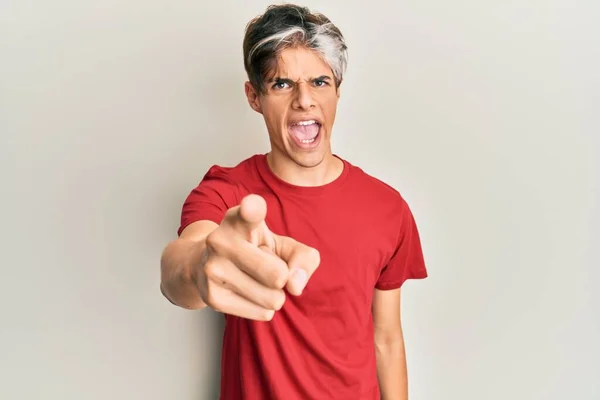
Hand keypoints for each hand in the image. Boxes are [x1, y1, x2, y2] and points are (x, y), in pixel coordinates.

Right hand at [197, 194, 319, 320]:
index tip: (251, 207)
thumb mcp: (282, 245)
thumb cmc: (254, 251)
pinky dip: (263, 308)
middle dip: (282, 277)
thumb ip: (304, 258)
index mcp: (240, 219)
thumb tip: (294, 285)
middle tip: (264, 266)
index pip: (250, 212)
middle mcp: (221, 240)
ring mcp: (213, 268)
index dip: (252, 209)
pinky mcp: (211, 297)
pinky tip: (247, 293)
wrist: (205, 267)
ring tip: (254, 279)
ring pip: (273, 298)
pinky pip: (262, 313)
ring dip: (273, 295)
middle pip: (278, 275)